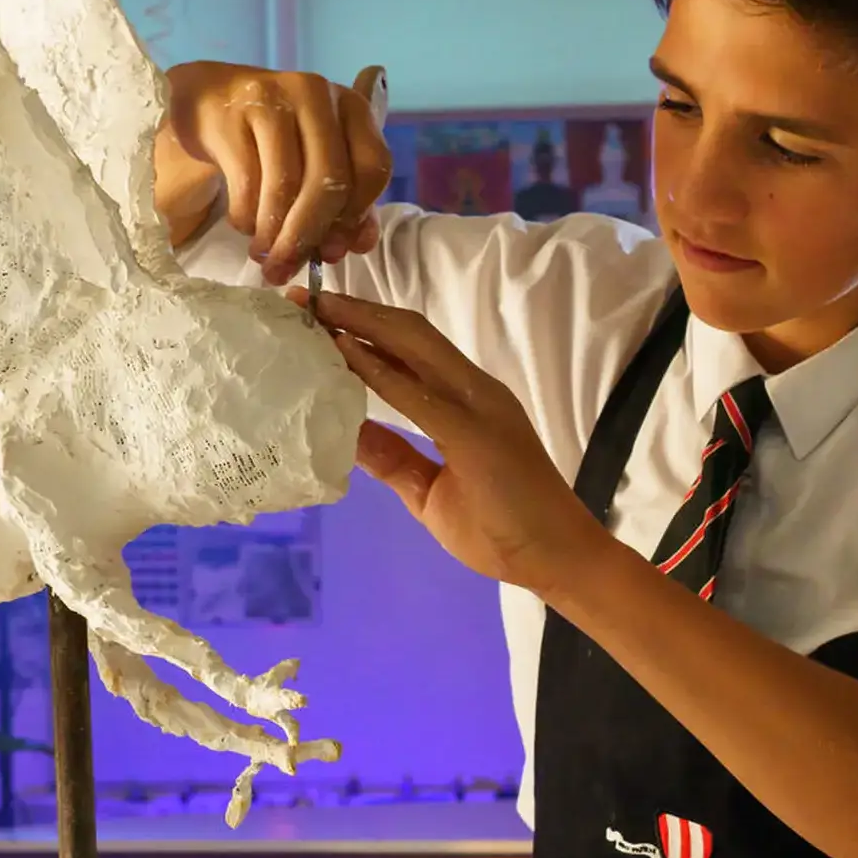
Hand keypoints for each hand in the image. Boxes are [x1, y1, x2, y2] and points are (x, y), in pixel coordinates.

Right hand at [156, 61, 392, 284]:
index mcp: (353, 107)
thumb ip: (349, 205)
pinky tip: (245, 226)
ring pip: (286, 184)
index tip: (335, 250)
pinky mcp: (229, 113)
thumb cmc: (276, 142)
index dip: (357, 216)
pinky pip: (246, 181)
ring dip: (274, 234)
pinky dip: (247, 217)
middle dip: (309, 235)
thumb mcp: (318, 165)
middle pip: (329, 180)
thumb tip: (358, 245)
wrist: (210, 102)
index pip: (373, 168)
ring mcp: (272, 98)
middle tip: (290, 267)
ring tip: (266, 257)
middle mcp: (317, 94)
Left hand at [306, 289, 606, 596]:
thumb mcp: (431, 491)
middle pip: (410, 333)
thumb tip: (349, 434)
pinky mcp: (474, 430)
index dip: (365, 328)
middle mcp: (475, 391)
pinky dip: (377, 367)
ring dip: (361, 325)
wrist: (556, 558)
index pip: (413, 349)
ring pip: (414, 345)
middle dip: (355, 312)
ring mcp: (478, 405)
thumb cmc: (502, 531)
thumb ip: (395, 458)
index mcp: (470, 401)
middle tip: (301, 299)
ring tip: (313, 310)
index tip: (316, 318)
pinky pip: (416, 391)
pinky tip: (343, 351)